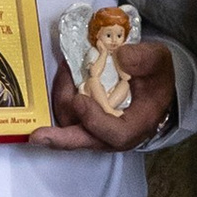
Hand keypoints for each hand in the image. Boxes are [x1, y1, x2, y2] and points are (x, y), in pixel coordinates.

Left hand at [31, 39, 177, 150]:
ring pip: (72, 127)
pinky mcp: (88, 121)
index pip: (116, 135)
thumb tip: (122, 56)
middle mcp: (116, 134)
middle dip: (60, 138)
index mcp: (138, 124)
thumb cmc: (157, 76)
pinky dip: (63, 98)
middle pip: (86, 141)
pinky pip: (69, 116)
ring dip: (62, 101)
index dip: (95, 122)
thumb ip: (144, 58)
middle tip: (38, 135)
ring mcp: (99, 129)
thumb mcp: (158, 61)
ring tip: (65, 72)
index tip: (81, 100)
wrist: (157, 83)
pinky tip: (64, 78)